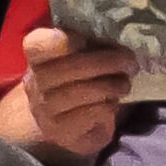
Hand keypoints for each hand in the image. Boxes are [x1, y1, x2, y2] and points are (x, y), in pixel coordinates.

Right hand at [17, 24, 133, 163]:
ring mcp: (44, 109)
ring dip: (112, 85)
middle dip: (107, 62)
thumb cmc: (79, 80)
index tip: (87, 39)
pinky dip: (108, 105)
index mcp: (37, 58)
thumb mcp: (82, 57)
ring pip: (82, 91)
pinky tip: (113, 102)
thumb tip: (121, 34)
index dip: (64, 39)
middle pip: (70, 67)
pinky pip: (90, 112)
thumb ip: (91, 43)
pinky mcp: (59, 130)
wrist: (66, 124)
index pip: (38, 44)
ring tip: (125, 84)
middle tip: (130, 62)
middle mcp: (35, 82)